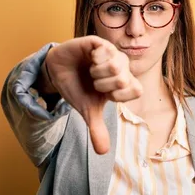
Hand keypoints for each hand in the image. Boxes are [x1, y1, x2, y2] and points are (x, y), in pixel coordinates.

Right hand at [43, 35, 141, 153]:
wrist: (57, 72)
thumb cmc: (77, 89)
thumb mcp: (87, 111)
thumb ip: (97, 129)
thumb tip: (103, 152)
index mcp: (123, 83)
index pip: (137, 90)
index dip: (119, 96)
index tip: (105, 96)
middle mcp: (121, 66)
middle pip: (124, 79)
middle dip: (104, 86)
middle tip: (94, 83)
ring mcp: (110, 52)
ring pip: (117, 65)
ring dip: (98, 74)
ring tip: (91, 72)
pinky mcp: (98, 42)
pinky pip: (105, 49)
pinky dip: (95, 60)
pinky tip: (89, 60)